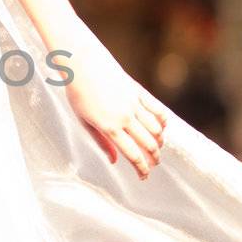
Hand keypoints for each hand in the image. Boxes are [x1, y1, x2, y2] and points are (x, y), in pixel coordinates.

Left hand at [63, 33, 167, 179]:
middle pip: (148, 144)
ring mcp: (134, 103)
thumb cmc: (79, 94)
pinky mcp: (139, 91)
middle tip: (153, 164)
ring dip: (159, 142)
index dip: (141, 168)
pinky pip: (157, 110)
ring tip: (157, 148)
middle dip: (153, 158)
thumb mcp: (84, 121)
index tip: (144, 176)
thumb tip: (114, 161)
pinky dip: (163, 122)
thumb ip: (101, 142)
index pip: (132, 154)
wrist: (83, 64)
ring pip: (156, 129)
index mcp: (109, 127)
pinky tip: (162, 129)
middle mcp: (124, 117)